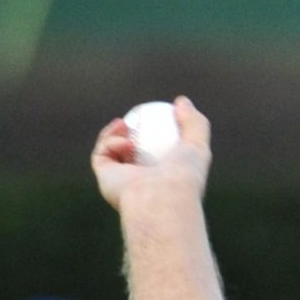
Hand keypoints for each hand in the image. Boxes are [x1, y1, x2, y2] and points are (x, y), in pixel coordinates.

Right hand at [91, 95, 211, 215]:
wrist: (162, 199)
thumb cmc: (184, 177)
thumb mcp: (197, 146)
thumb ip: (194, 122)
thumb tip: (181, 101)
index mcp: (163, 181)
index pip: (155, 155)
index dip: (152, 133)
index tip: (155, 116)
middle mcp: (141, 184)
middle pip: (130, 152)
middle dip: (128, 132)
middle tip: (135, 118)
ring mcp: (122, 183)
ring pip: (111, 151)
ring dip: (115, 134)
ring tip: (125, 126)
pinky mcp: (106, 180)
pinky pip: (102, 153)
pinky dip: (110, 141)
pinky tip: (124, 140)